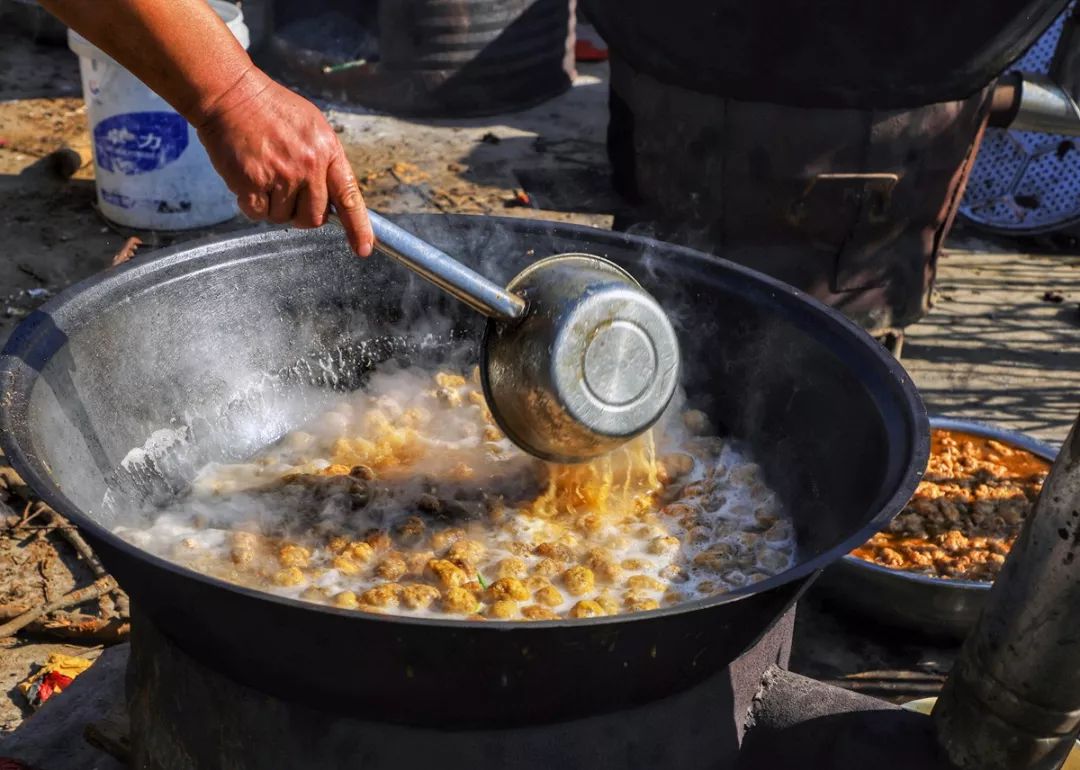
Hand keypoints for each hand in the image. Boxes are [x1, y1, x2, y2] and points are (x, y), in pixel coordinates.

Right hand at [195, 71, 373, 255]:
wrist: (231, 94)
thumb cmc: (270, 109)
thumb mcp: (312, 127)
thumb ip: (325, 161)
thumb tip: (333, 197)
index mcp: (327, 151)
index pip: (349, 197)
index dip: (359, 227)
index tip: (363, 248)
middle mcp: (308, 166)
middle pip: (315, 217)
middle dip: (303, 214)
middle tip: (288, 193)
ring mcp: (280, 176)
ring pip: (284, 218)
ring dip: (274, 206)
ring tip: (265, 175)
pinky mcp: (252, 183)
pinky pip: (258, 214)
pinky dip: (252, 204)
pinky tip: (249, 180)